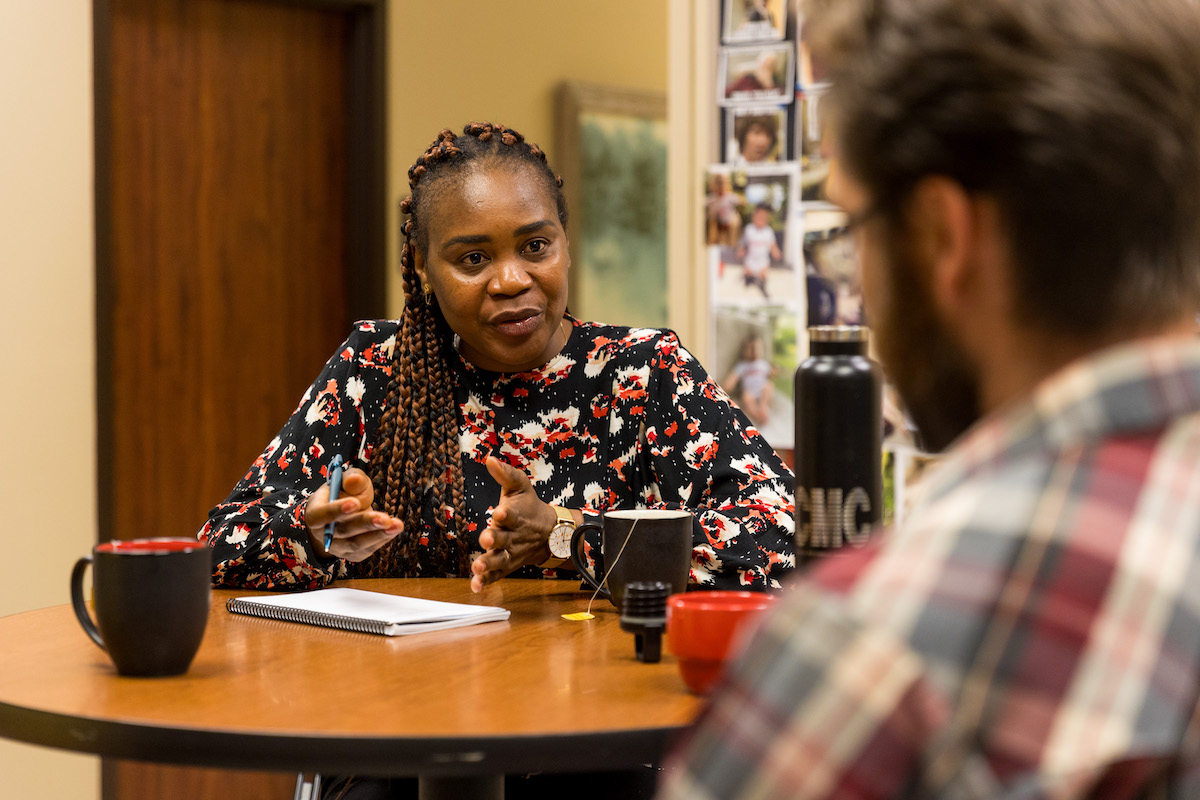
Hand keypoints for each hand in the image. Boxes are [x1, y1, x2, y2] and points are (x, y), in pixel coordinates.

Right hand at [304, 466, 401, 561]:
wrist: (343, 513)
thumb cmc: (343, 493)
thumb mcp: (346, 480)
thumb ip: (351, 479)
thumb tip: (354, 480)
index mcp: (315, 513)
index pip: (320, 515)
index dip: (335, 510)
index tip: (354, 503)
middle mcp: (324, 534)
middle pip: (343, 531)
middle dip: (365, 524)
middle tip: (384, 518)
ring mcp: (338, 547)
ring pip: (357, 545)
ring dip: (378, 534)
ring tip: (397, 524)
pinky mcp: (353, 555)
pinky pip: (367, 550)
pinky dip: (382, 539)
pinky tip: (394, 528)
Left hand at [470, 456, 555, 592]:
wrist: (550, 533)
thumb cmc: (529, 506)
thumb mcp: (520, 486)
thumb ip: (505, 474)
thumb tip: (489, 459)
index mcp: (516, 516)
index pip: (511, 515)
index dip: (505, 514)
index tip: (499, 512)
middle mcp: (513, 537)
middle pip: (504, 539)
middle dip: (495, 539)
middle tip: (487, 538)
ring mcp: (510, 553)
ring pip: (499, 560)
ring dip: (488, 564)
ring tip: (478, 567)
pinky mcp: (506, 566)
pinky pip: (497, 576)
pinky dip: (487, 582)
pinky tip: (475, 586)